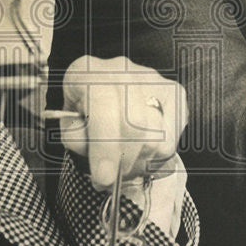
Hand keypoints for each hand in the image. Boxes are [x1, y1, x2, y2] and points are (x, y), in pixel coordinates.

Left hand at [59, 55, 187, 189]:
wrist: (103, 104)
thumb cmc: (84, 117)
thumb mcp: (70, 129)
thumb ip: (79, 142)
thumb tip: (103, 163)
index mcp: (87, 71)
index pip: (104, 106)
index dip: (105, 146)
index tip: (104, 177)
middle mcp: (121, 68)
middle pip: (135, 122)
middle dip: (125, 159)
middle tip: (115, 176)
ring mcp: (151, 77)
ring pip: (157, 133)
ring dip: (141, 159)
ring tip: (125, 159)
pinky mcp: (174, 92)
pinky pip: (173, 135)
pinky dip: (158, 153)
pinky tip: (141, 148)